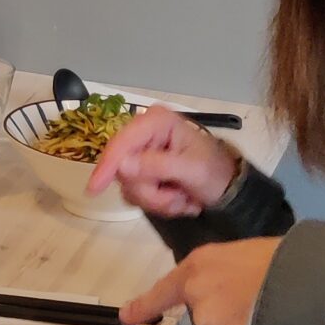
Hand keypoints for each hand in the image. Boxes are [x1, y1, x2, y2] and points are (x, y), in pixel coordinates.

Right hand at [89, 107, 240, 218]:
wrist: (229, 190)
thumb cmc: (216, 173)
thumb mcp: (192, 169)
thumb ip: (157, 166)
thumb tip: (122, 165)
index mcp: (156, 122)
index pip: (122, 143)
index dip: (107, 166)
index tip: (94, 189)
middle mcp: (145, 134)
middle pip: (123, 169)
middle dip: (150, 190)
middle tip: (176, 197)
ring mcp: (143, 153)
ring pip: (130, 185)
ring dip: (157, 199)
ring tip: (182, 198)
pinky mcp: (143, 171)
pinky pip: (136, 193)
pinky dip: (158, 202)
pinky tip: (178, 198)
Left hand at [121, 238, 283, 324]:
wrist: (310, 286)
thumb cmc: (287, 260)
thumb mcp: (250, 255)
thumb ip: (229, 275)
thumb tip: (237, 293)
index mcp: (199, 268)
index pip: (165, 290)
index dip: (145, 304)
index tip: (126, 316)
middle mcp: (197, 299)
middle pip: (208, 319)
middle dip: (231, 319)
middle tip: (265, 307)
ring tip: (278, 321)